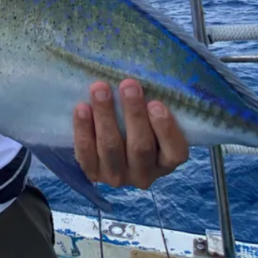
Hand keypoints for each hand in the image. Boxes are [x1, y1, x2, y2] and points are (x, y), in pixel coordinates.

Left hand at [73, 79, 188, 189]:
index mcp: (166, 161)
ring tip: (100, 90)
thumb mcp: (152, 118)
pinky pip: (86, 154)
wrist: (108, 144)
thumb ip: (153, 106)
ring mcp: (118, 177)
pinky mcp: (94, 174)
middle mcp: (144, 175)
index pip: (175, 152)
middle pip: (140, 147)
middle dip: (134, 114)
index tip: (156, 103)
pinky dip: (84, 130)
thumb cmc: (138, 123)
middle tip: (127, 85)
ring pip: (111, 148)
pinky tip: (82, 108)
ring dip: (105, 116)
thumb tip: (143, 80)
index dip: (166, 129)